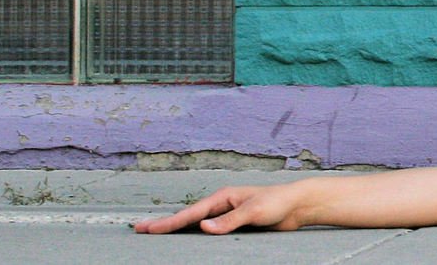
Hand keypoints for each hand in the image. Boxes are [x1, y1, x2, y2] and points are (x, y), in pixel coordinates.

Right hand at [133, 183, 303, 233]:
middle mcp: (221, 204)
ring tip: (156, 233)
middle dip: (164, 224)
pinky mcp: (234, 223)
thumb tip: (202, 227)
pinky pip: (208, 230)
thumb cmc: (278, 202)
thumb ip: (229, 220)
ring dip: (176, 229)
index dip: (167, 223)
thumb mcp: (253, 211)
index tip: (147, 229)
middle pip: (187, 217)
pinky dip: (193, 234)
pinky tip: (185, 239)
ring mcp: (226, 213)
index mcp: (223, 197)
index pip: (190, 213)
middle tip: (139, 229)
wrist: (297, 204)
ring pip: (195, 223)